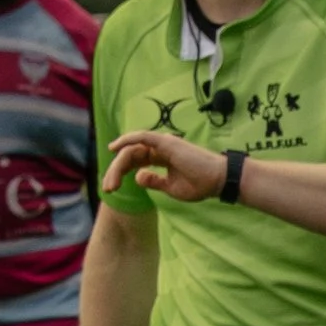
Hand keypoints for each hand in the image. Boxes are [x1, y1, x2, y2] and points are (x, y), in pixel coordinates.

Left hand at [103, 130, 227, 203]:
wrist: (218, 180)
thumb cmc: (200, 184)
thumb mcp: (171, 187)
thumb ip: (154, 181)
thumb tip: (136, 177)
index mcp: (162, 157)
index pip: (135, 161)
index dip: (121, 172)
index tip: (111, 188)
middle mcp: (160, 148)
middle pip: (130, 155)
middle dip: (116, 171)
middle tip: (107, 188)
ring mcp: (163, 143)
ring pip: (132, 149)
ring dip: (118, 165)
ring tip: (111, 183)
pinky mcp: (165, 142)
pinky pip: (141, 137)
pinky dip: (127, 140)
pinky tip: (114, 148)